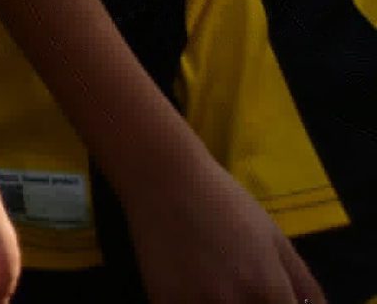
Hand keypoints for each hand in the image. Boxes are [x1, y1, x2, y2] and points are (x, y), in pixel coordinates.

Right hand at [112, 146, 321, 303]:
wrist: (163, 177)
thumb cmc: (225, 201)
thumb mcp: (275, 238)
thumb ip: (304, 284)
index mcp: (268, 290)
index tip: (272, 297)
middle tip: (243, 285)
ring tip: (216, 284)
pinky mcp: (164, 302)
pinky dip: (194, 302)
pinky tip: (193, 286)